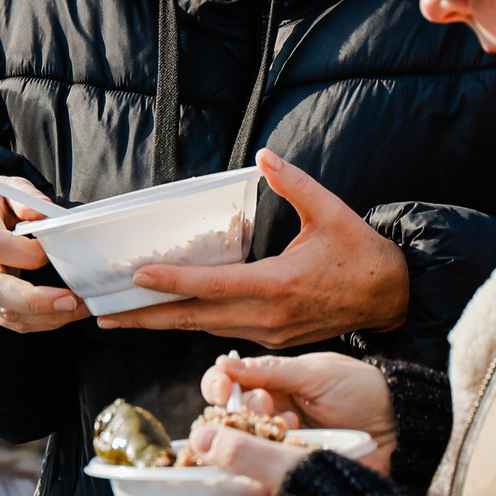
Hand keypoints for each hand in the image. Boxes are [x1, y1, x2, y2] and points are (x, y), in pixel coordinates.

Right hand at [0, 180, 87, 333]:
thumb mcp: (11, 187)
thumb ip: (27, 198)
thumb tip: (42, 214)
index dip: (25, 251)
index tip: (50, 249)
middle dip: (34, 300)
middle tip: (70, 300)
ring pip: (3, 312)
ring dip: (44, 315)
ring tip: (78, 307)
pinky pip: (10, 320)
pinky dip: (41, 320)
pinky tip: (65, 312)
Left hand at [96, 150, 409, 345]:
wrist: (391, 298)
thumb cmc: (361, 254)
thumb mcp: (333, 212)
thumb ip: (295, 183)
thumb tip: (264, 155)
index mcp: (277, 285)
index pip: (213, 286)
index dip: (173, 281)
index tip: (137, 276)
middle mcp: (267, 317)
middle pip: (195, 318)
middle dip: (146, 317)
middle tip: (103, 314)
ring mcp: (269, 333)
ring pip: (205, 328)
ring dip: (163, 323)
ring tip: (122, 316)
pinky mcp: (273, 340)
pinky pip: (222, 331)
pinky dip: (192, 323)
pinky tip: (168, 315)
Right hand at [203, 351, 394, 474]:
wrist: (401, 425)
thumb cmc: (361, 390)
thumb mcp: (317, 374)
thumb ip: (271, 370)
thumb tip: (224, 363)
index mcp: (272, 383)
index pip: (227, 383)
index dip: (217, 387)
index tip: (223, 391)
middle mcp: (269, 414)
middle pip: (230, 418)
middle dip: (243, 410)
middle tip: (266, 406)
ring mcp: (280, 444)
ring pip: (246, 445)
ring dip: (262, 435)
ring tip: (294, 426)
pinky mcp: (293, 469)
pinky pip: (269, 469)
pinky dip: (276, 460)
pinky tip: (299, 447)